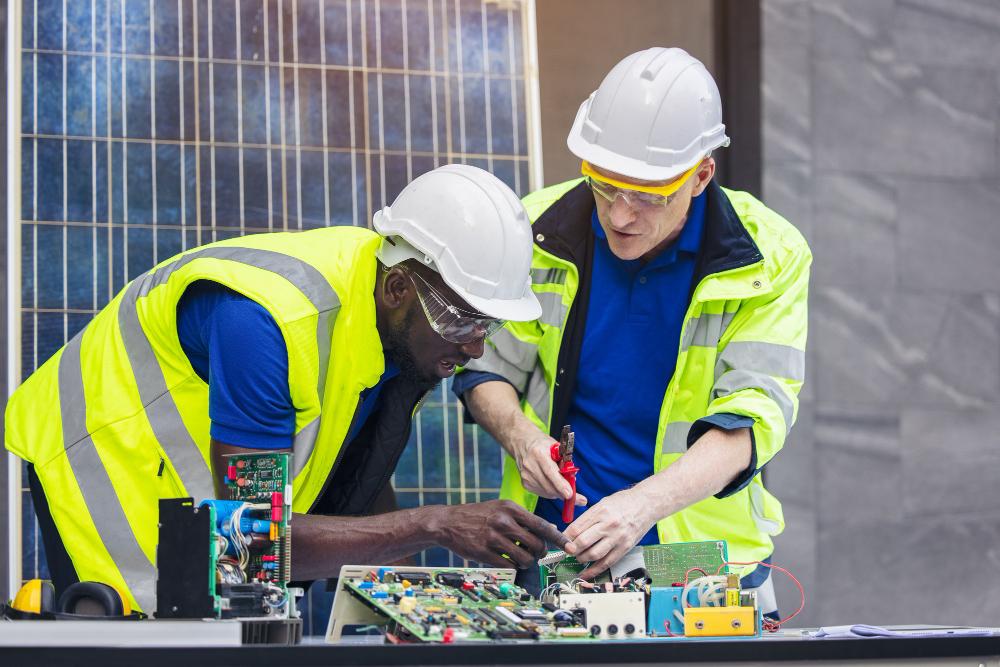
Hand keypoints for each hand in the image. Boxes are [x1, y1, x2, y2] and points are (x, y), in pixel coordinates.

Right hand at [431, 500, 567, 568]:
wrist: (448, 522)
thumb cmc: (478, 515)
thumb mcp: (500, 508)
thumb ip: (523, 518)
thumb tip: (549, 528)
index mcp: (510, 508)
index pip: (541, 524)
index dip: (558, 538)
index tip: (570, 547)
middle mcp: (503, 521)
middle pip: (536, 544)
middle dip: (540, 553)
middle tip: (534, 554)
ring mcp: (492, 537)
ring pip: (524, 557)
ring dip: (527, 562)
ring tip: (520, 558)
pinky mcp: (483, 553)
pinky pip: (509, 566)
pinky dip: (512, 567)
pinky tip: (508, 561)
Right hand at [511, 430, 588, 504]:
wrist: (524, 444)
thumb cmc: (544, 445)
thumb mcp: (557, 447)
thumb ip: (565, 461)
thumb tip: (572, 479)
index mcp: (539, 453)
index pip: (550, 472)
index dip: (560, 484)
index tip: (570, 494)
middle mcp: (530, 465)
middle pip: (549, 485)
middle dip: (563, 492)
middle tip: (576, 496)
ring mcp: (526, 476)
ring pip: (547, 491)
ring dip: (558, 491)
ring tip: (563, 484)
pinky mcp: (525, 483)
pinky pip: (542, 493)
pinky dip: (551, 491)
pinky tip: (553, 484)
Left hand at [563, 488, 653, 579]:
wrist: (647, 504)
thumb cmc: (623, 502)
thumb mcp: (602, 503)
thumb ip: (588, 517)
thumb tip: (572, 532)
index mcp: (600, 511)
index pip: (576, 528)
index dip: (565, 538)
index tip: (561, 542)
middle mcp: (608, 525)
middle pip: (582, 543)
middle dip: (571, 550)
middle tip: (568, 550)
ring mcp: (618, 537)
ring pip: (593, 555)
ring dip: (581, 559)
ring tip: (579, 557)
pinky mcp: (625, 548)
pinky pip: (607, 563)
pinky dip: (594, 570)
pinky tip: (586, 573)